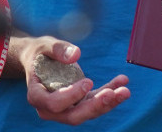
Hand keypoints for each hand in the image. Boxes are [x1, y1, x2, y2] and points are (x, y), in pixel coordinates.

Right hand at [12, 36, 129, 124]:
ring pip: (88, 112)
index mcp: (37, 96)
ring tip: (124, 90)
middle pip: (74, 116)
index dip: (71, 96)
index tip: (88, 81)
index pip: (54, 104)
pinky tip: (122, 82)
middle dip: (95, 106)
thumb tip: (75, 54)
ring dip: (108, 103)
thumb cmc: (39, 53)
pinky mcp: (79, 104)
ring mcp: (66, 108)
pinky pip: (96, 102)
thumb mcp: (45, 46)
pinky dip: (110, 93)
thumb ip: (58, 49)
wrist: (40, 59)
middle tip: (112, 93)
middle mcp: (50, 108)